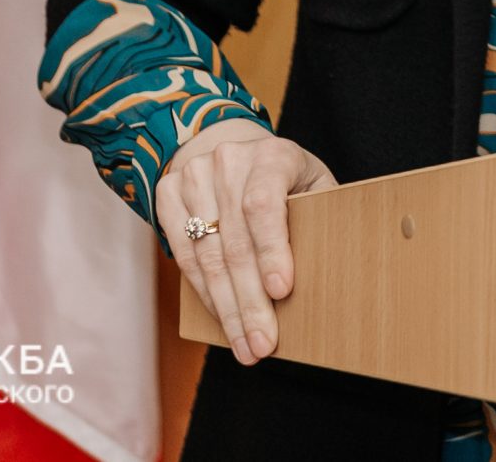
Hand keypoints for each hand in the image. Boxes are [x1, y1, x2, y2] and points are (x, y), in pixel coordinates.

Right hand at [153, 119, 338, 364]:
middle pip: (235, 242)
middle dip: (249, 301)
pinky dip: (204, 293)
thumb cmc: (286, 179)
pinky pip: (184, 255)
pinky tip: (222, 319)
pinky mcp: (168, 194)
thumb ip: (318, 221)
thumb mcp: (314, 186)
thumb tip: (328, 277)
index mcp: (272, 155)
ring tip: (246, 346)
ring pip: (207, 255)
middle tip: (263, 344)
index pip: (265, 204)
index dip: (272, 249)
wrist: (234, 148)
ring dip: (226, 308)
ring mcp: (194, 176)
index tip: (281, 291)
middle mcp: (228, 160)